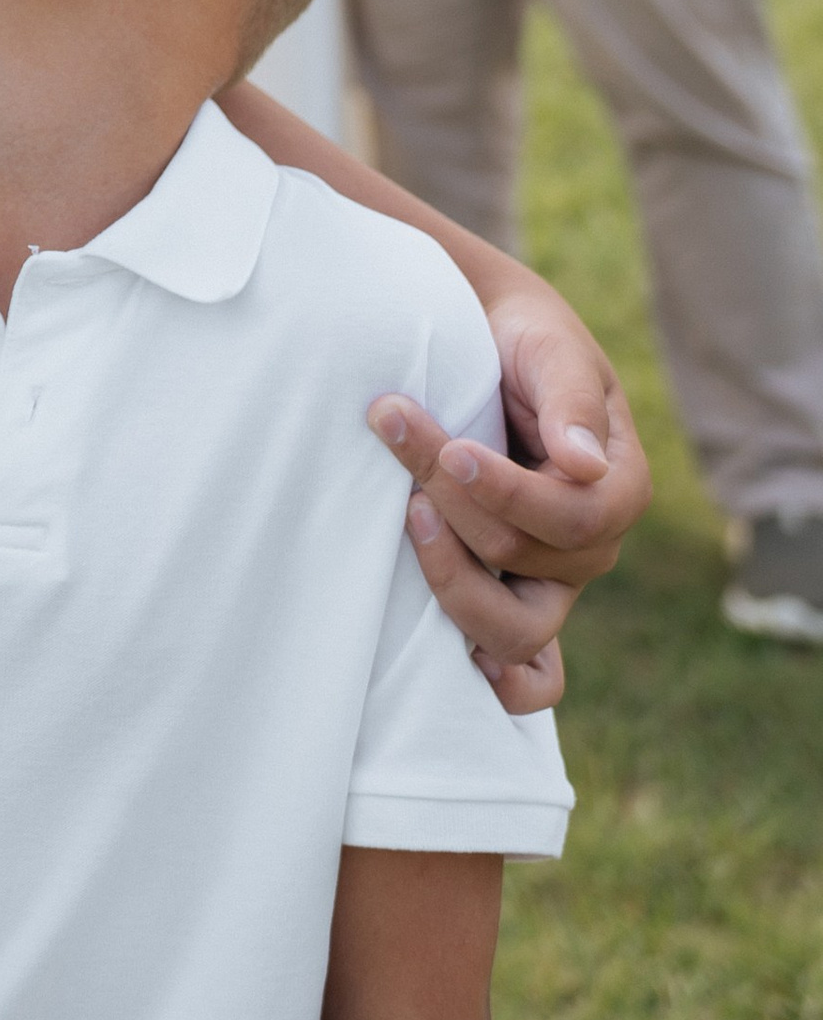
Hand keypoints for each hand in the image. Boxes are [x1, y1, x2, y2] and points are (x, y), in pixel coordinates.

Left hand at [369, 315, 648, 710]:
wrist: (483, 341)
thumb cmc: (521, 339)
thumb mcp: (549, 348)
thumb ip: (570, 400)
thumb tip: (585, 463)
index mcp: (619, 487)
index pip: (571, 518)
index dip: (505, 492)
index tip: (447, 449)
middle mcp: (592, 545)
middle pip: (526, 563)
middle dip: (456, 510)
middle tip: (401, 442)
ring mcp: (551, 581)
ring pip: (518, 629)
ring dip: (452, 580)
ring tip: (406, 515)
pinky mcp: (509, 595)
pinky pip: (528, 672)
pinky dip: (503, 681)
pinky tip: (462, 662)